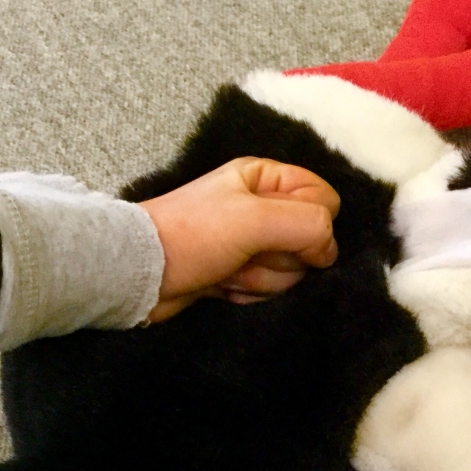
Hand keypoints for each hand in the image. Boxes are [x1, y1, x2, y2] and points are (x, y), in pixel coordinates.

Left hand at [138, 158, 340, 321]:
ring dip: (261, 279)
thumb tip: (331, 251)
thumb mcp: (256, 220)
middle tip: (248, 254)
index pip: (324, 200)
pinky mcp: (237, 271)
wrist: (139, 272)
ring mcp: (250, 241)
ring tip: (227, 271)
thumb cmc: (194, 235)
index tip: (283, 235)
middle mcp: (261, 205)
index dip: (313, 224)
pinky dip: (248, 292)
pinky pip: (267, 287)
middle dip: (281, 257)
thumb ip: (308, 225)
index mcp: (266, 178)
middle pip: (310, 240)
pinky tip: (222, 285)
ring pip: (291, 269)